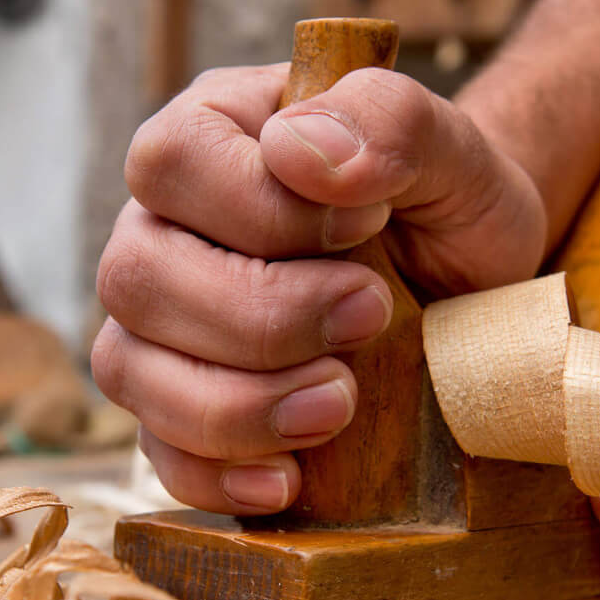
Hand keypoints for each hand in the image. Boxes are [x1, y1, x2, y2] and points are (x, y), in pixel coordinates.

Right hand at [93, 64, 546, 513]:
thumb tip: (297, 148)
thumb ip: (390, 121)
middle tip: (371, 318)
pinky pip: (157, 452)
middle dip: (260, 318)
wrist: (470, 294)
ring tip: (338, 405)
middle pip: (137, 278)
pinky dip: (217, 474)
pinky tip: (289, 478)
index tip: (367, 229)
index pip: (173, 162)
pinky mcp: (180, 408)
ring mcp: (160, 325)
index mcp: (215, 136)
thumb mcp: (453, 152)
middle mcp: (164, 227)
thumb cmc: (449, 209)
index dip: (263, 211)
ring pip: (130, 369)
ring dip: (237, 404)